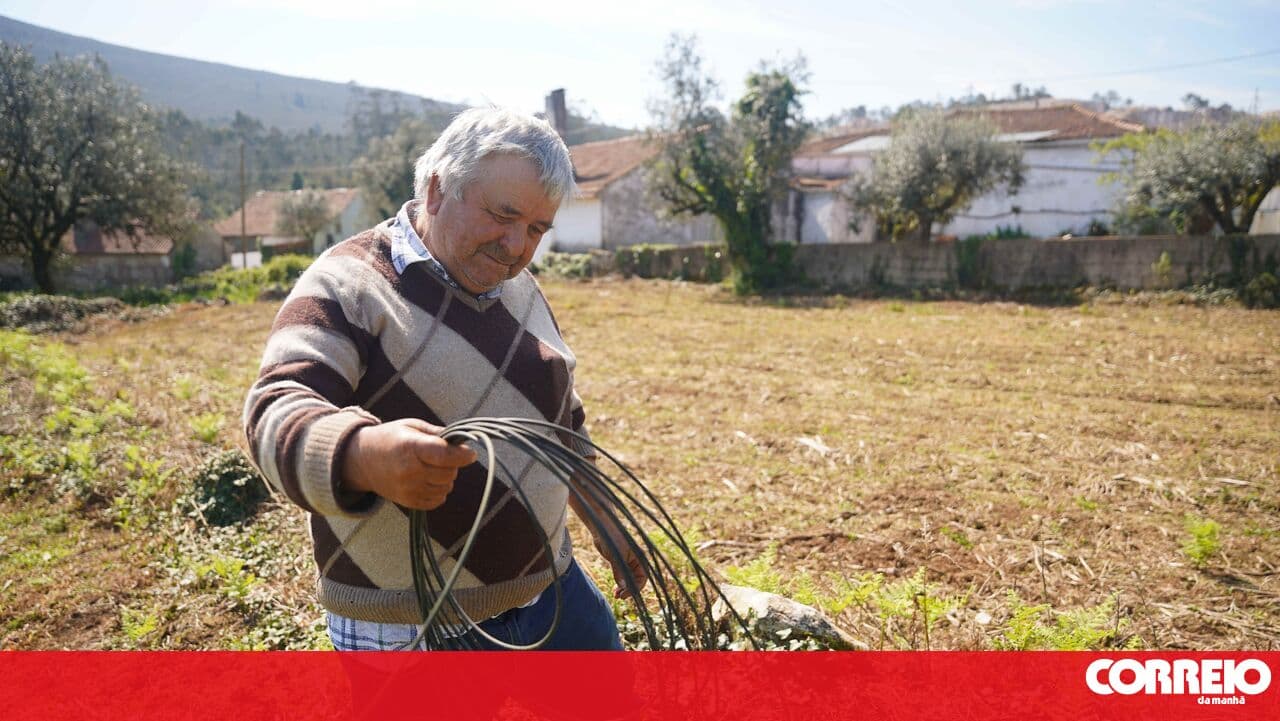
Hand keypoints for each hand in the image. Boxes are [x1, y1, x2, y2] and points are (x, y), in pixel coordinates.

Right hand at [339, 419, 476, 509]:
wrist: (361, 461)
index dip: (462, 455)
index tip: (471, 453)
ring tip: (431, 467)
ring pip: (445, 488)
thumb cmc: (390, 438)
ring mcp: (408, 489)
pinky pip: (437, 500)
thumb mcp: (411, 426)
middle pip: (448, 473)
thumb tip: (461, 441)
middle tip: (443, 456)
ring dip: (446, 478)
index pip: (444, 455)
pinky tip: (428, 480)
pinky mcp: (408, 502)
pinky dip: (439, 491)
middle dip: (453, 464)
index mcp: (410, 448)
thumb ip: (437, 433)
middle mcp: (409, 471)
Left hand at [592, 517, 649, 600]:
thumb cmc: (611, 537)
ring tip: (616, 595)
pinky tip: (614, 589)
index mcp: (639, 557)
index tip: (625, 594)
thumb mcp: (615, 555)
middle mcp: (636, 560)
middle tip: (619, 597)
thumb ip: (619, 571)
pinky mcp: (619, 561)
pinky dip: (619, 583)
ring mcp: (627, 561)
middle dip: (629, 589)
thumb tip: (623, 587)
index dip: (636, 587)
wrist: (601, 527)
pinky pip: (622, 575)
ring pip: (629, 579)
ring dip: (624, 588)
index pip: (643, 576)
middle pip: (637, 579)